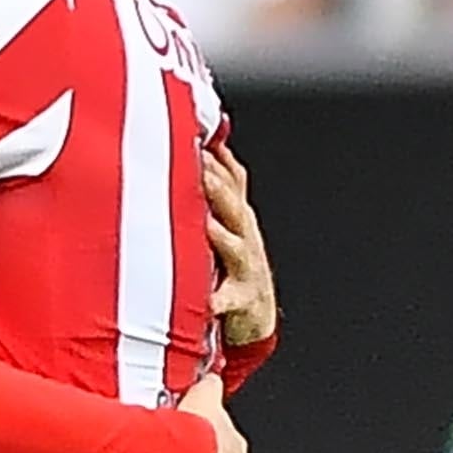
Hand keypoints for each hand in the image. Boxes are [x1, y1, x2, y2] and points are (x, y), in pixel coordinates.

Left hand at [203, 143, 277, 351]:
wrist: (256, 314)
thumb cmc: (235, 266)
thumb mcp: (230, 223)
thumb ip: (220, 188)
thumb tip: (210, 145)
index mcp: (238, 218)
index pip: (232, 181)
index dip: (217, 159)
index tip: (195, 137)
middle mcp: (245, 238)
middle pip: (233, 207)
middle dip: (218, 187)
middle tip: (199, 168)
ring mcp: (246, 268)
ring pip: (233, 247)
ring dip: (220, 234)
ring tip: (207, 223)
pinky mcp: (242, 298)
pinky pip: (227, 299)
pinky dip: (217, 300)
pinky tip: (208, 300)